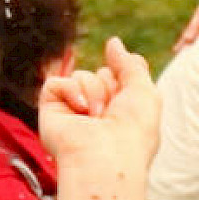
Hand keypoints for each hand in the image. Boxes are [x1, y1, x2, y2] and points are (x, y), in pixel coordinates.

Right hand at [39, 37, 159, 172]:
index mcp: (124, 111)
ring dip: (94, 92)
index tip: (128, 95)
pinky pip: (57, 82)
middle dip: (110, 86)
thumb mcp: (145, 92)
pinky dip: (71, 92)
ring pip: (82, 76)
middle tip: (113, 111)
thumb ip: (131, 64)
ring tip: (97, 117)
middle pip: (102, 73)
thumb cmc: (133, 131)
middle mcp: (100, 113)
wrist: (107, 156)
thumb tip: (113, 43)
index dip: (125, 78)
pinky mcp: (53, 112)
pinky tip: (80, 112)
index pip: (120, 76)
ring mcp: (75, 113)